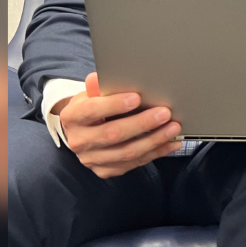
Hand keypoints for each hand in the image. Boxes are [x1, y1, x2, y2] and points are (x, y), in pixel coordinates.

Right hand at [55, 72, 182, 178]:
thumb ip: (98, 86)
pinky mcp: (105, 171)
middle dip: (142, 123)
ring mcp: (92, 159)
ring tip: (173, 128)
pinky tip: (171, 143)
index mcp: (72, 117)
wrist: (82, 131)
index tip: (137, 97)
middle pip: (113, 134)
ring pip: (127, 152)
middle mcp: (79, 141)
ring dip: (154, 140)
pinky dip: (156, 153)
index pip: (91, 110)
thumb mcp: (91, 93)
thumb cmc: (92, 107)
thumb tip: (104, 76)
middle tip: (164, 113)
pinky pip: (134, 163)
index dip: (114, 105)